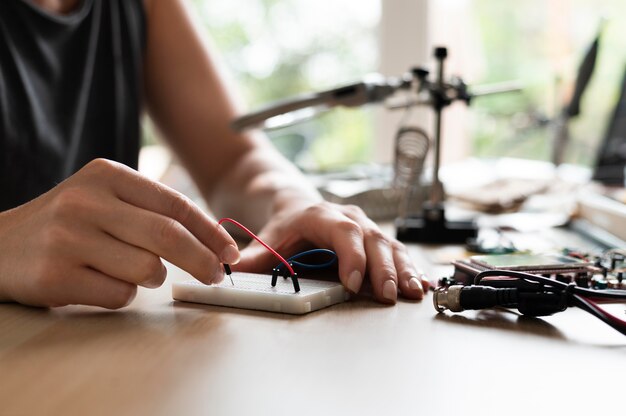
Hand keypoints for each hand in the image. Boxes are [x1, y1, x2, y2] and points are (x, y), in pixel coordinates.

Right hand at [0, 159, 239, 308]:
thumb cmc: (65, 223)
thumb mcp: (103, 197)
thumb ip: (150, 209)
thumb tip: (211, 240)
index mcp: (106, 175)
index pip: (175, 204)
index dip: (210, 231)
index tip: (230, 252)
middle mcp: (87, 201)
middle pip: (168, 236)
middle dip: (202, 261)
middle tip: (215, 276)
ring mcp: (69, 238)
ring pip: (147, 270)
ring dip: (152, 278)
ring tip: (130, 270)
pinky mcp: (56, 275)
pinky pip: (120, 294)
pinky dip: (122, 294)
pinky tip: (99, 281)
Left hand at [234, 201, 428, 303]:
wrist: (299, 205)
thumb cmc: (287, 225)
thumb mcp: (270, 237)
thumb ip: (255, 258)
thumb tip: (230, 272)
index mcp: (324, 216)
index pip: (343, 233)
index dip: (351, 257)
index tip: (353, 282)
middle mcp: (351, 219)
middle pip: (373, 241)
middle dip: (383, 269)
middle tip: (387, 295)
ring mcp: (367, 228)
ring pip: (390, 246)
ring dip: (402, 270)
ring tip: (411, 293)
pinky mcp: (377, 240)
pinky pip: (399, 253)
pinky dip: (410, 269)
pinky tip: (421, 285)